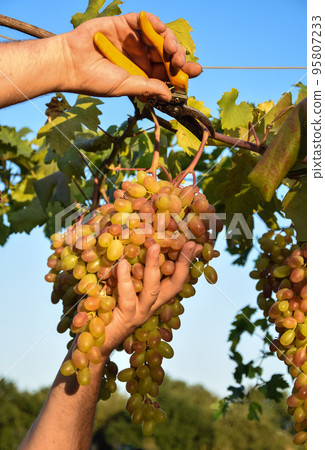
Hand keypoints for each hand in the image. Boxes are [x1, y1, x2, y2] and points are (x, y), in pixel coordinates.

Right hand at [61, 12, 201, 100]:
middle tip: (182, 63)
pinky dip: (155, 23)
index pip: (166, 71)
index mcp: (141, 73)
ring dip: (170, 42)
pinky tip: (162, 31)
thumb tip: (169, 95)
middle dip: (178, 57)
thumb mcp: (126, 87)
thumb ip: (148, 88)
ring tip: (172, 51)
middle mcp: (140, 56)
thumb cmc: (95, 80)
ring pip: (159, 37)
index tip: (196, 72)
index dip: (181, 71)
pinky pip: (144, 20)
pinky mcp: (123, 24)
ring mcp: (132, 39)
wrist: (71, 64)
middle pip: (166, 54)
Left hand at [101, 241, 201, 355]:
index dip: (186, 262)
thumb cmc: (107, 308)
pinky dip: (125, 278)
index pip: (176, 279)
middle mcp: (151, 305)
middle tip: (188, 243)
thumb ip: (130, 269)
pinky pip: (127, 295)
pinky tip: (123, 263)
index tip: (196, 244)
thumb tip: (131, 244)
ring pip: (152, 289)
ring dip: (154, 266)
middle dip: (183, 263)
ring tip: (155, 246)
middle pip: (174, 285)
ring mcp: (139, 312)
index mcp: (154, 298)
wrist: (94, 340)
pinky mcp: (124, 317)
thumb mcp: (121, 285)